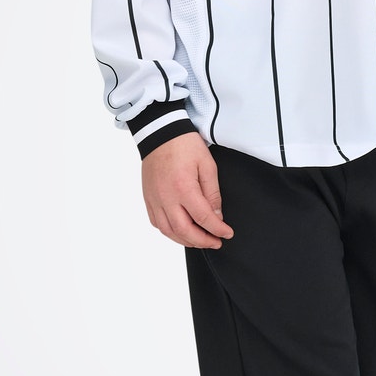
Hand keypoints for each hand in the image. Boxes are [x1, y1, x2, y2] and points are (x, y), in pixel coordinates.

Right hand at [141, 132, 234, 248]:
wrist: (161, 133)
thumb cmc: (184, 145)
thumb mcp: (207, 165)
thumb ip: (212, 193)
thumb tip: (217, 215)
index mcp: (184, 188)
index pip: (203, 218)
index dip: (218, 230)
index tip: (227, 233)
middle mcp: (166, 198)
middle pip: (185, 231)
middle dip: (202, 241)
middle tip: (215, 242)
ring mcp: (155, 200)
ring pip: (168, 231)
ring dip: (186, 241)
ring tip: (200, 241)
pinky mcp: (148, 198)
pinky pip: (157, 223)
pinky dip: (170, 232)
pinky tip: (181, 232)